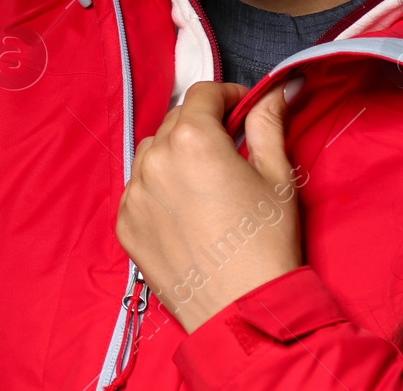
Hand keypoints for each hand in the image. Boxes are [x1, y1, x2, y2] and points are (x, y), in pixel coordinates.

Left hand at [114, 79, 306, 333]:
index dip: (228, 95)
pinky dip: (158, 190)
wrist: (242, 311)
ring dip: (176, 156)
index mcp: (193, 139)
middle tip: (230, 149)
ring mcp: (134, 192)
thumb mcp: (278, 177)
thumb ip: (269, 124)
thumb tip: (275, 91)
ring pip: (153, 153)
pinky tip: (186, 212)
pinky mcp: (125, 223)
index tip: (243, 109)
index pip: (203, 93)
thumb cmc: (266, 245)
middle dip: (203, 126)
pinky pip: (139, 190)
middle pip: (176, 121)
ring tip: (206, 184)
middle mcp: (154, 159)